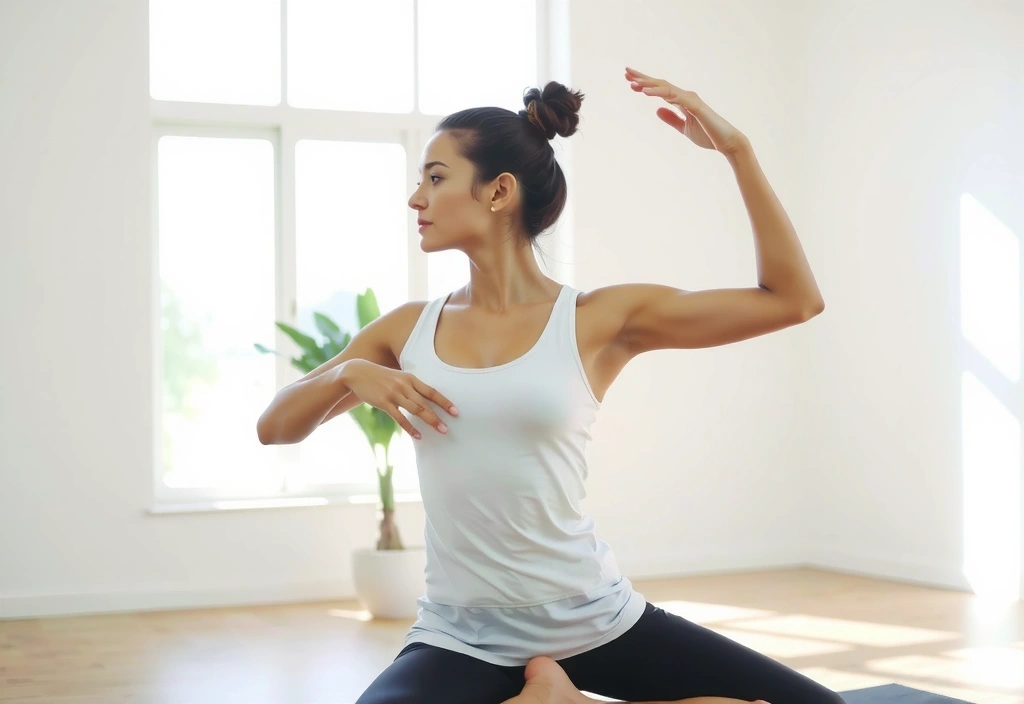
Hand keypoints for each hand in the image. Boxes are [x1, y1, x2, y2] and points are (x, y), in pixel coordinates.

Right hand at [337, 359, 457, 439]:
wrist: (357, 373)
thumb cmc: (380, 376)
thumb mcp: (398, 377)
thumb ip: (411, 386)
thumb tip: (425, 398)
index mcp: (410, 378)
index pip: (431, 391)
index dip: (444, 401)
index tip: (456, 411)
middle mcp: (404, 386)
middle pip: (426, 403)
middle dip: (439, 415)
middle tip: (450, 427)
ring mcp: (394, 394)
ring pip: (416, 410)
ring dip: (430, 421)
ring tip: (441, 431)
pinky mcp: (384, 403)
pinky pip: (400, 418)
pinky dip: (410, 428)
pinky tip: (418, 436)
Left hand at [625, 66, 747, 155]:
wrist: (726, 143)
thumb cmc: (708, 135)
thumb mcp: (684, 128)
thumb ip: (671, 118)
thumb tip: (657, 109)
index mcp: (682, 101)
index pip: (660, 90)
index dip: (645, 84)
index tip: (630, 82)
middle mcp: (686, 96)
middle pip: (661, 84)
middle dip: (643, 78)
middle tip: (626, 72)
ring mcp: (691, 99)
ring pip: (665, 88)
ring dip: (648, 84)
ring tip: (632, 82)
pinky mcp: (695, 106)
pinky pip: (674, 97)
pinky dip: (660, 93)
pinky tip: (646, 92)